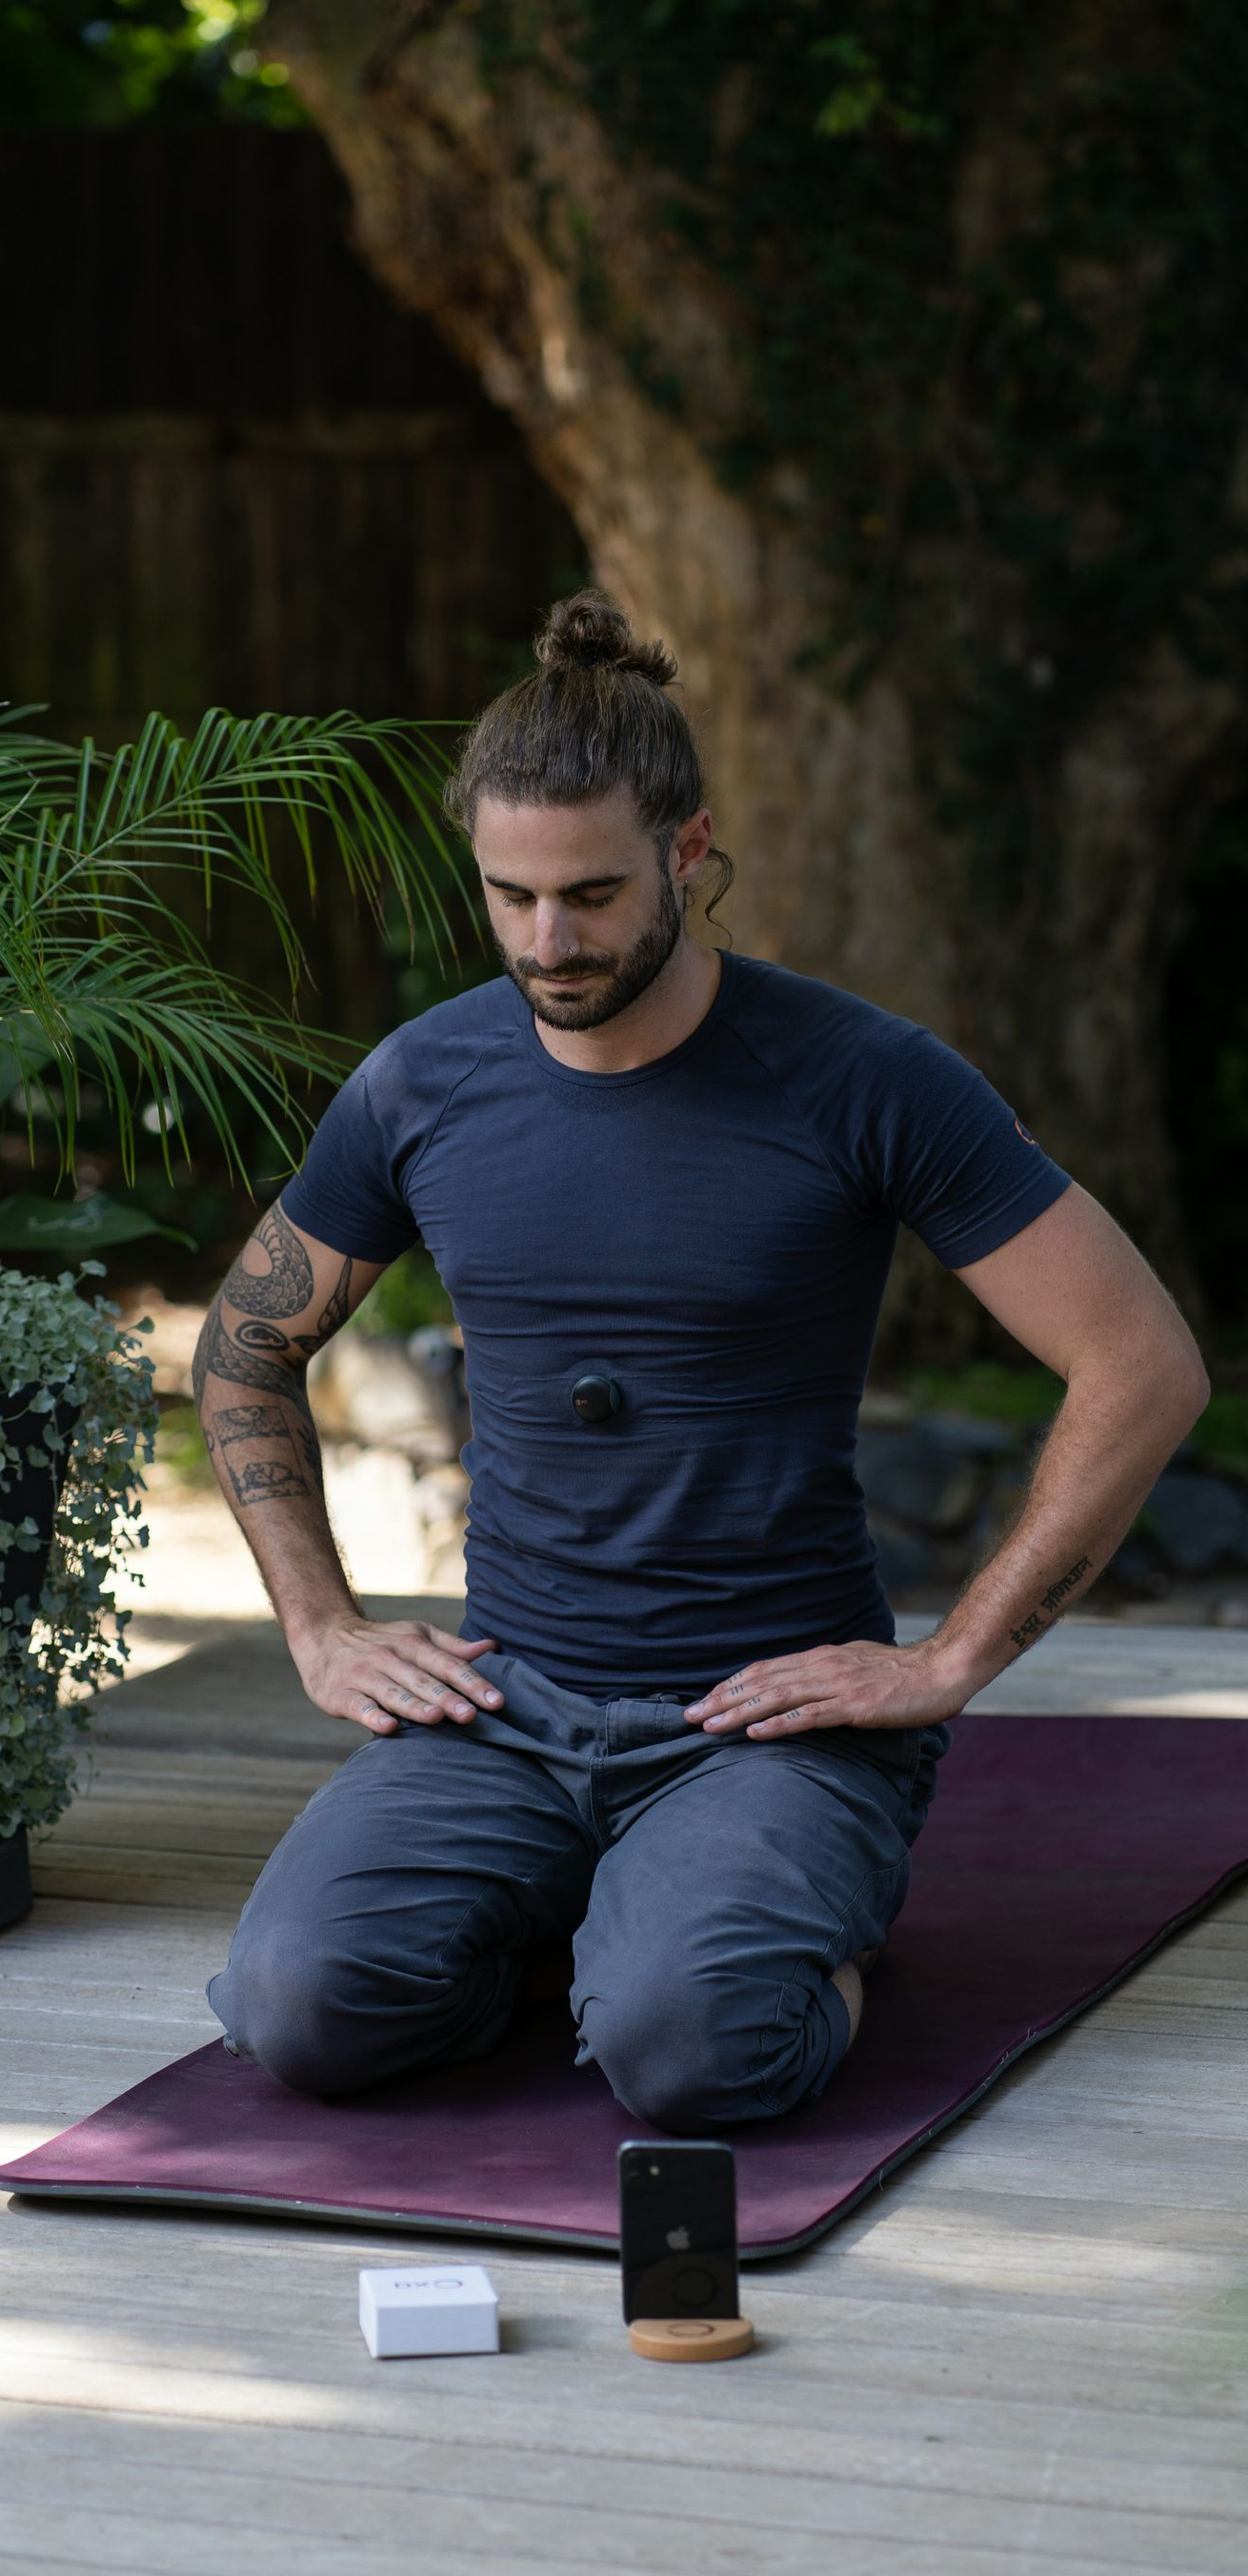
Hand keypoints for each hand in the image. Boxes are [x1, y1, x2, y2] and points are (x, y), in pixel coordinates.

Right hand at [294, 1616, 503, 1734]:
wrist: (323, 1635)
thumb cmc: (381, 1642)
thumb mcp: (416, 1635)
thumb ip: (453, 1647)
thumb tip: (491, 1648)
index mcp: (413, 1643)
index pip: (447, 1664)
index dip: (472, 1682)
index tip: (496, 1701)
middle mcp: (390, 1658)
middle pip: (423, 1680)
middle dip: (448, 1697)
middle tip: (472, 1716)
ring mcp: (364, 1676)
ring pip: (393, 1693)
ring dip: (414, 1705)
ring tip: (436, 1718)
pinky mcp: (340, 1694)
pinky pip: (359, 1706)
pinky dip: (372, 1716)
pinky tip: (388, 1727)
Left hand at [682, 1638, 970, 1739]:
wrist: (942, 1671)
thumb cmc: (902, 1674)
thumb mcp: (855, 1666)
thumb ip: (826, 1674)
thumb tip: (800, 1684)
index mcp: (820, 1657)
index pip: (765, 1669)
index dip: (731, 1684)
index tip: (704, 1699)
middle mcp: (822, 1666)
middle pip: (762, 1681)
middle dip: (722, 1699)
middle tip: (689, 1716)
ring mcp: (837, 1685)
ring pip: (777, 1697)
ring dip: (740, 1712)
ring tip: (710, 1726)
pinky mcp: (855, 1705)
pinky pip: (810, 1715)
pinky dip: (779, 1724)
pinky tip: (757, 1734)